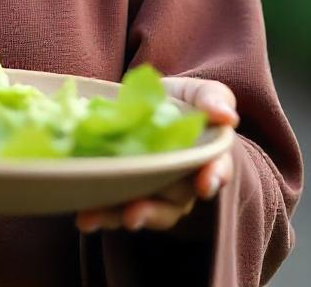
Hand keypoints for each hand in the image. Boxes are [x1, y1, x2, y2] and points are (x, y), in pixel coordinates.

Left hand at [75, 76, 237, 233]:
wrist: (148, 102)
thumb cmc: (181, 100)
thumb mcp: (197, 91)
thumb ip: (213, 98)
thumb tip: (227, 116)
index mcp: (208, 158)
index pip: (217, 170)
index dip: (213, 177)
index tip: (203, 184)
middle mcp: (186, 184)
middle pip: (175, 199)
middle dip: (154, 209)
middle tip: (134, 213)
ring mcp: (158, 193)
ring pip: (147, 212)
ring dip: (122, 217)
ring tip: (97, 218)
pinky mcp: (132, 195)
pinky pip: (120, 211)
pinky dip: (102, 215)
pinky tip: (84, 217)